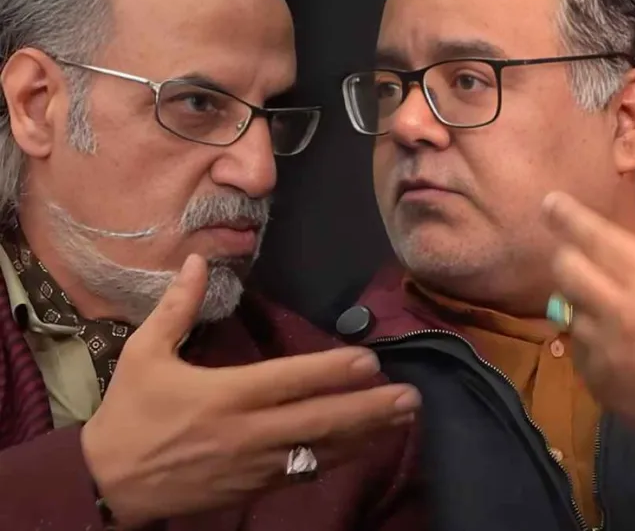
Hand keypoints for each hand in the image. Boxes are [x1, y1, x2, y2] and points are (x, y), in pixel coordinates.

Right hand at [81, 254, 420, 528]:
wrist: (110, 484)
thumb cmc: (131, 413)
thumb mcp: (146, 353)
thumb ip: (178, 306)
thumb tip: (201, 260)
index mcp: (226, 395)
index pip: (291, 380)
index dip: (333, 371)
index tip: (371, 361)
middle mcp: (250, 432)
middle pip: (320, 419)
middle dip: (369, 408)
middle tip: (411, 397)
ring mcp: (255, 466)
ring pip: (321, 450)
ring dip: (365, 434)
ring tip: (402, 420)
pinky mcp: (253, 489)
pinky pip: (304, 473)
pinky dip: (337, 458)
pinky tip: (363, 448)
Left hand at [543, 191, 634, 430]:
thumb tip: (620, 247)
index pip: (596, 238)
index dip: (570, 217)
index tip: (549, 202)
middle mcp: (619, 311)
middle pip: (565, 268)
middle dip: (570, 260)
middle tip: (580, 261)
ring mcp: (603, 348)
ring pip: (567, 309)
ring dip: (584, 306)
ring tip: (613, 314)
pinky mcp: (596, 379)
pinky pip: (577, 347)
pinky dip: (591, 342)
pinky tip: (619, 348)